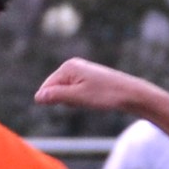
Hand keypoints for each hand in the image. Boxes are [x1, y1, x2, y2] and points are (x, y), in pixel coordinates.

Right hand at [35, 58, 153, 115]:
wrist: (131, 94)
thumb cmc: (106, 95)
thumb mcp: (78, 98)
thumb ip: (56, 96)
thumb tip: (37, 97)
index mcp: (68, 67)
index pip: (47, 88)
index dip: (56, 101)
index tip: (74, 103)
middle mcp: (72, 66)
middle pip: (56, 90)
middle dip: (66, 101)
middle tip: (85, 100)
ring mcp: (81, 71)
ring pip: (66, 93)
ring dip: (74, 101)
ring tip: (91, 100)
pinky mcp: (88, 78)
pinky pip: (76, 93)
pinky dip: (82, 100)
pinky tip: (94, 99)